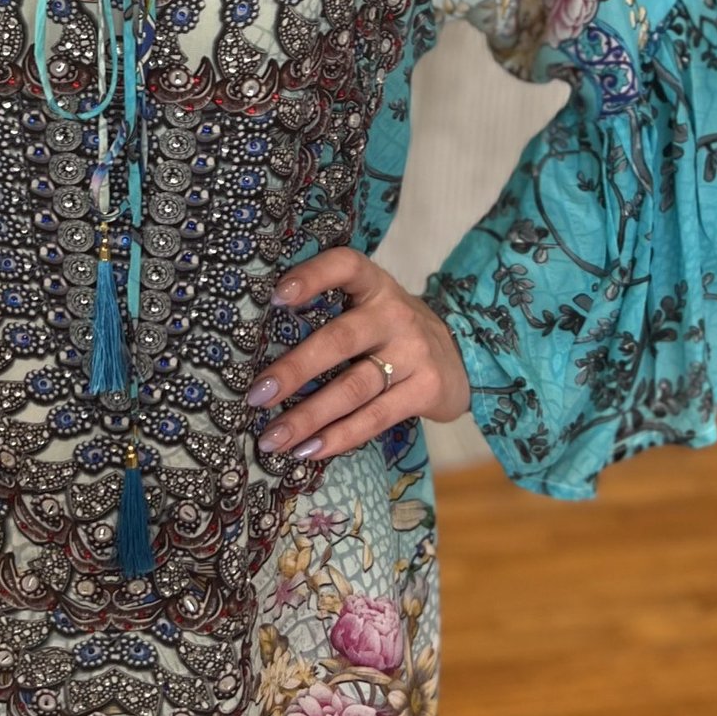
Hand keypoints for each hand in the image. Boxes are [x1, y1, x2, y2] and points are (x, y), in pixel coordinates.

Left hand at [247, 247, 471, 461]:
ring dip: (309, 416)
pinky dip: (339, 436)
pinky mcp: (425, 390)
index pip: (344, 266)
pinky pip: (375, 417)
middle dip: (294, 370)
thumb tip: (258, 347)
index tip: (276, 296)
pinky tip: (309, 449)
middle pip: (339, 340)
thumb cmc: (390, 331)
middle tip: (257, 394)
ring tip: (273, 437)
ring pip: (353, 387)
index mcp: (374, 284)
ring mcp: (413, 353)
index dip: (312, 276)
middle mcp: (394, 314)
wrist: (459, 357)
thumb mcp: (368, 306)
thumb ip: (330, 313)